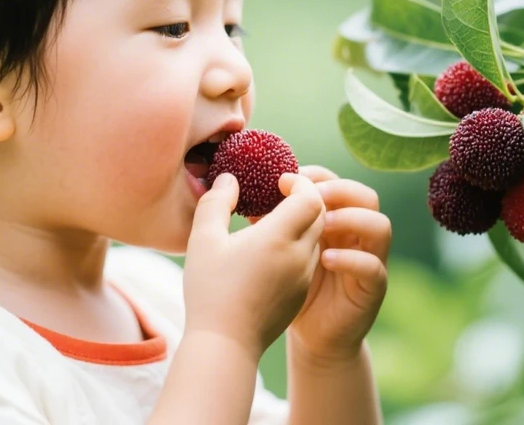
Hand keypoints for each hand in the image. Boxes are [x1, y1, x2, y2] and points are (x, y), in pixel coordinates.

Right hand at [182, 173, 326, 359]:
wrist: (225, 345)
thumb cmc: (210, 290)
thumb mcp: (204, 240)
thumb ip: (216, 203)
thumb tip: (229, 179)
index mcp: (278, 237)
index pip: (310, 197)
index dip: (300, 183)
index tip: (281, 182)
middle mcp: (298, 256)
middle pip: (320, 215)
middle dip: (305, 200)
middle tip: (280, 196)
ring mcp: (302, 277)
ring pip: (316, 238)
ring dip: (302, 225)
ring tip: (273, 224)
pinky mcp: (300, 295)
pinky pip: (309, 261)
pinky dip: (298, 247)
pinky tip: (271, 253)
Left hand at [282, 166, 390, 362]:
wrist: (310, 335)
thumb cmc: (293, 287)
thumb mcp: (279, 249)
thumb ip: (270, 222)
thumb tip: (244, 194)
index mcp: (336, 219)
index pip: (338, 183)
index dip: (318, 175)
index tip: (288, 177)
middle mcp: (357, 235)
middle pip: (366, 196)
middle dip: (339, 190)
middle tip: (311, 195)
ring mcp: (370, 259)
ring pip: (380, 226)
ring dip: (352, 219)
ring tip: (323, 223)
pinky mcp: (373, 288)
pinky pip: (374, 267)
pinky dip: (352, 260)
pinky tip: (326, 260)